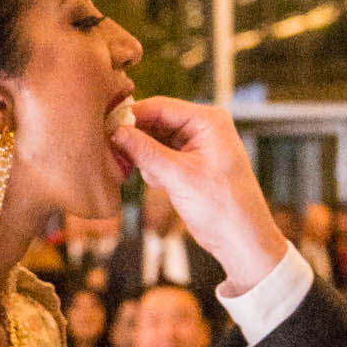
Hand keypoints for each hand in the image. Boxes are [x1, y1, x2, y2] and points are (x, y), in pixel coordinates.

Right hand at [110, 98, 286, 296]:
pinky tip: (159, 184)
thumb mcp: (178, 176)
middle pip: (155, 121)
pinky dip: (153, 168)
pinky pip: (160, 156)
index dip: (132, 116)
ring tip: (152, 177)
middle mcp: (203, 128)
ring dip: (145, 157)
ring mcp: (196, 146)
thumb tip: (116, 131)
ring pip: (154, 140)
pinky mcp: (189, 164)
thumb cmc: (222, 206)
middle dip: (137, 139)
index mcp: (208, 120)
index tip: (105, 126)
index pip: (161, 106)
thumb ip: (145, 151)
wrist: (241, 240)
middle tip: (115, 153)